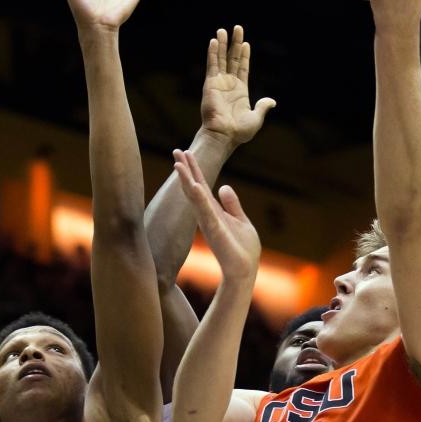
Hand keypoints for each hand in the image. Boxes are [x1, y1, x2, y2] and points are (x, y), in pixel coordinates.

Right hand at [173, 149, 259, 281]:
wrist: (244, 270)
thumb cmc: (242, 249)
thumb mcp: (240, 220)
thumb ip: (232, 204)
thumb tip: (224, 186)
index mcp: (213, 210)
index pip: (201, 185)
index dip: (193, 169)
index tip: (185, 152)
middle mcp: (207, 214)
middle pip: (194, 187)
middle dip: (186, 169)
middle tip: (176, 150)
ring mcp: (209, 222)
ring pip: (195, 197)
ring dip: (186, 179)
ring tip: (178, 163)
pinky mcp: (215, 230)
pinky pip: (206, 211)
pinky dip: (199, 198)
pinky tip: (193, 185)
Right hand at [201, 26, 276, 145]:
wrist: (224, 135)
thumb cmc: (239, 131)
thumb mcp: (256, 118)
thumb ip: (262, 107)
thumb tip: (272, 101)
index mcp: (241, 91)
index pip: (243, 68)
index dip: (244, 56)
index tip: (246, 44)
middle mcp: (229, 84)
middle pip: (233, 59)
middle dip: (235, 43)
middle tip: (237, 28)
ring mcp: (219, 83)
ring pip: (222, 59)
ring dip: (223, 44)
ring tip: (223, 30)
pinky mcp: (211, 84)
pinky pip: (212, 65)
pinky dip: (213, 53)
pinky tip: (214, 41)